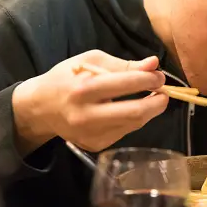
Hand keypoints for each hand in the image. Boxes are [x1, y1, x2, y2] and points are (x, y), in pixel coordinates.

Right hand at [12, 50, 168, 153]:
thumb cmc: (68, 78)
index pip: (126, 84)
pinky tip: (131, 109)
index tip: (159, 75)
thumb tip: (154, 64)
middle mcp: (86, 115)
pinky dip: (134, 119)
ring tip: (151, 97)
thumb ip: (124, 64)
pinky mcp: (95, 145)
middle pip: (135, 113)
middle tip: (164, 92)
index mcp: (83, 89)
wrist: (42, 107)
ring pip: (134, 124)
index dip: (149, 79)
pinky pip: (125, 131)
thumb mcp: (92, 60)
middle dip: (157, 102)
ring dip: (149, 110)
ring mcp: (90, 134)